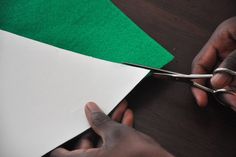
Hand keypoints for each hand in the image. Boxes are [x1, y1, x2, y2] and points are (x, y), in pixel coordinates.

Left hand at [50, 101, 173, 156]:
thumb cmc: (141, 156)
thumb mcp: (116, 133)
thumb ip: (99, 120)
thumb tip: (90, 109)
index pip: (59, 153)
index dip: (60, 139)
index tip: (62, 127)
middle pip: (83, 146)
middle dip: (93, 127)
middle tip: (98, 113)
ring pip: (99, 145)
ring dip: (107, 129)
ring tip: (117, 112)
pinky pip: (109, 149)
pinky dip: (114, 136)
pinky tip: (124, 121)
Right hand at [192, 17, 235, 107]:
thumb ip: (232, 61)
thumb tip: (216, 81)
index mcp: (223, 39)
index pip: (200, 63)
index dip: (197, 82)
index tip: (201, 99)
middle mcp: (229, 52)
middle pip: (216, 77)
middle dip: (223, 92)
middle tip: (232, 103)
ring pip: (229, 84)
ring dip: (233, 95)